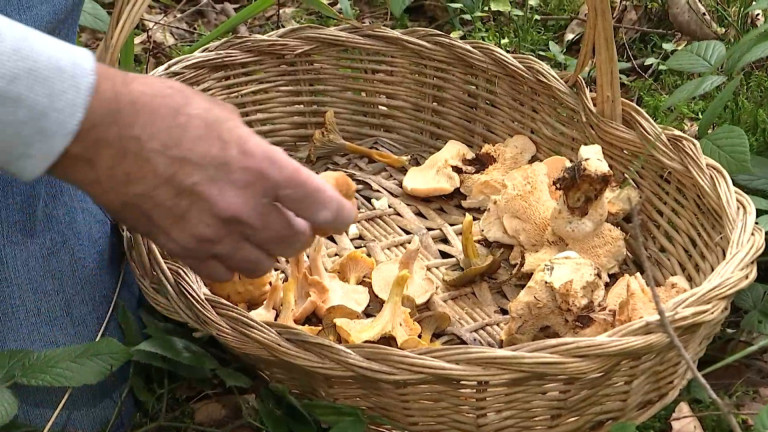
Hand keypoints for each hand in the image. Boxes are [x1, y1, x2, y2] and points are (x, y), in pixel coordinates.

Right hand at [49, 64, 356, 281]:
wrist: (102, 132)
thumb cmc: (165, 111)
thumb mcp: (227, 119)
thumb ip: (257, 153)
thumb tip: (272, 172)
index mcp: (264, 170)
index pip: (322, 209)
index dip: (339, 215)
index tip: (340, 216)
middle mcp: (245, 210)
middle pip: (296, 243)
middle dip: (300, 232)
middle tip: (292, 219)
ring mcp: (212, 235)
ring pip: (262, 266)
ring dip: (266, 251)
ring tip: (255, 234)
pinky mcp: (181, 250)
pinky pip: (222, 275)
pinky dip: (230, 264)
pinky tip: (224, 247)